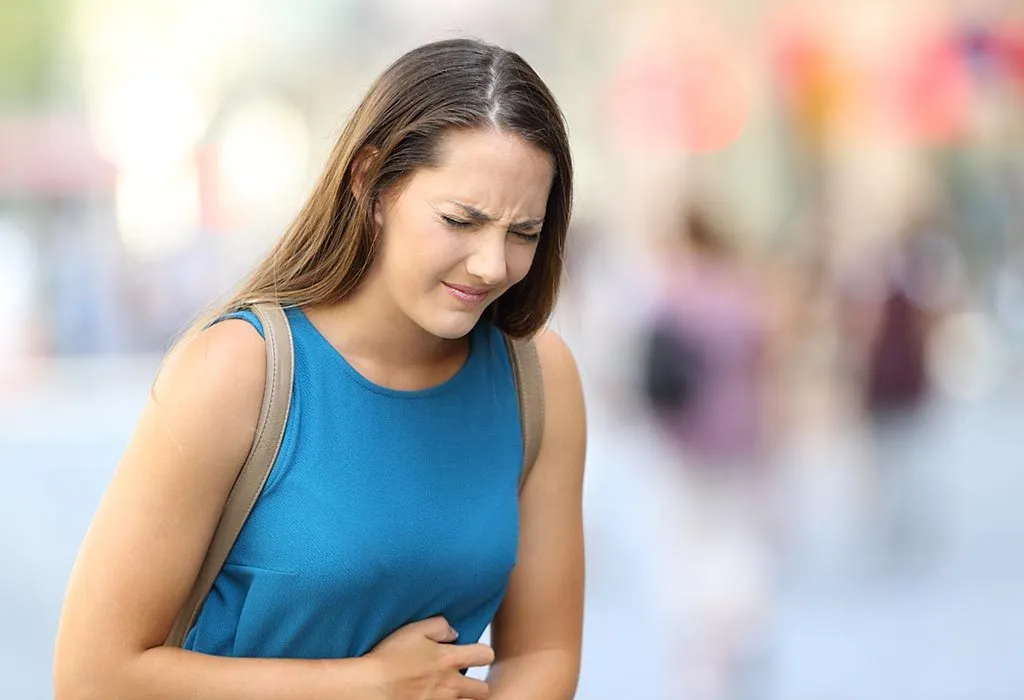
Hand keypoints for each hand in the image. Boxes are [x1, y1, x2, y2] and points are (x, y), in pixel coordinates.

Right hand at [366, 616, 493, 699]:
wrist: (372, 688)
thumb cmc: (390, 657)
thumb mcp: (414, 630)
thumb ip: (439, 626)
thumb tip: (454, 633)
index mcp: (450, 660)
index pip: (485, 655)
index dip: (481, 653)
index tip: (471, 653)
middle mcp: (451, 685)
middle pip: (483, 689)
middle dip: (476, 685)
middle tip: (460, 680)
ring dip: (460, 699)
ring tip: (445, 693)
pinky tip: (430, 698)